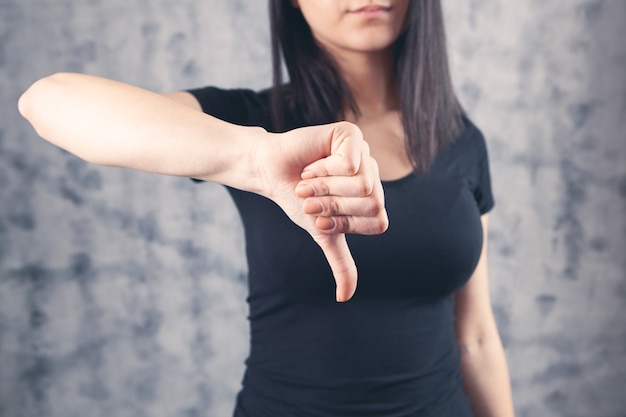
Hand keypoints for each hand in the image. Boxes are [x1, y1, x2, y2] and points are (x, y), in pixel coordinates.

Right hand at [255, 121, 388, 301]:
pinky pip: (349, 162)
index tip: (319, 218)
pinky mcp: (351, 135)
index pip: (378, 221)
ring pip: (362, 183)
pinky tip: (310, 165)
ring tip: (306, 183)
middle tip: (308, 201)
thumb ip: (340, 261)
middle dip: (333, 206)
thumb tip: (345, 299)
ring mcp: (364, 154)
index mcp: (372, 199)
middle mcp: (373, 175)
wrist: (270, 173)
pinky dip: (323, 169)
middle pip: (371, 202)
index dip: (345, 223)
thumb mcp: (322, 233)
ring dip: (326, 189)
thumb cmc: (297, 200)